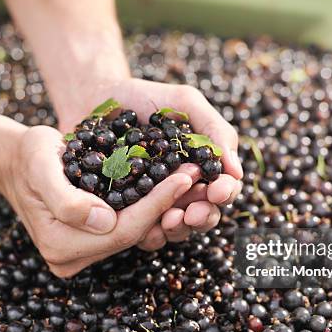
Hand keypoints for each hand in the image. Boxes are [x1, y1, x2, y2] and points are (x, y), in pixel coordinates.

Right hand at [0, 125, 198, 276]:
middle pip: (133, 233)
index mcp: (60, 245)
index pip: (122, 228)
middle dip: (167, 203)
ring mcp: (82, 254)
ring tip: (191, 179)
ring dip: (164, 206)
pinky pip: (128, 226)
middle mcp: (71, 258)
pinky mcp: (92, 243)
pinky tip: (172, 187)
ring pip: (135, 231)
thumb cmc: (28, 158)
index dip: (157, 203)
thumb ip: (66, 199)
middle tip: (196, 173)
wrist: (17, 163)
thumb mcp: (41, 167)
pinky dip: (150, 207)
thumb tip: (103, 222)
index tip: (185, 176)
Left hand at [56, 78, 242, 245]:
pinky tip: (146, 228)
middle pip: (205, 215)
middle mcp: (182, 188)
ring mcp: (156, 202)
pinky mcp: (128, 211)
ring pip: (178, 229)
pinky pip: (143, 233)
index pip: (223, 188)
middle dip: (204, 216)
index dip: (225, 193)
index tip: (217, 190)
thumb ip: (214, 131)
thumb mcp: (184, 103)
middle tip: (193, 213)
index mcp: (201, 166)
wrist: (94, 98)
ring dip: (179, 229)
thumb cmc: (144, 97)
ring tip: (169, 219)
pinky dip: (149, 234)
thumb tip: (237, 172)